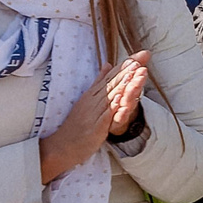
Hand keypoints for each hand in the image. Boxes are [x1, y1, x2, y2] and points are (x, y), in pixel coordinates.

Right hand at [40, 53, 150, 183]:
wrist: (62, 146)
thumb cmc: (77, 124)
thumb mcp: (88, 99)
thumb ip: (99, 82)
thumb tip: (107, 64)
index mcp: (92, 95)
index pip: (110, 78)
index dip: (123, 67)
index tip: (137, 57)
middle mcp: (93, 101)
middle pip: (112, 84)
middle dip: (126, 72)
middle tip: (140, 60)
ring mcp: (94, 113)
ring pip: (111, 96)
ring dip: (123, 84)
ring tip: (134, 73)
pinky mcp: (95, 127)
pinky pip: (105, 115)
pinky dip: (113, 106)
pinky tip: (121, 98)